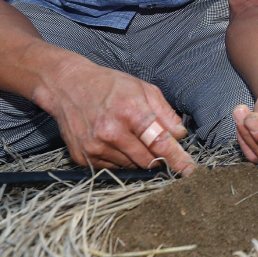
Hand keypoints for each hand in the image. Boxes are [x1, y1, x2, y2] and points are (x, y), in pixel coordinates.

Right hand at [38, 59, 193, 174]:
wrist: (68, 86)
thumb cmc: (109, 85)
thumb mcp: (143, 89)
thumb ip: (165, 113)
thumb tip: (180, 135)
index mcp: (130, 112)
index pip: (159, 142)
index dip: (176, 158)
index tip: (189, 170)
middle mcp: (111, 132)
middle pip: (147, 160)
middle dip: (158, 157)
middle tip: (157, 145)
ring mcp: (95, 147)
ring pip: (131, 166)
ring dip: (138, 157)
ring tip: (129, 135)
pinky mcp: (82, 157)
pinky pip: (112, 168)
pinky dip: (120, 159)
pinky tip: (114, 141)